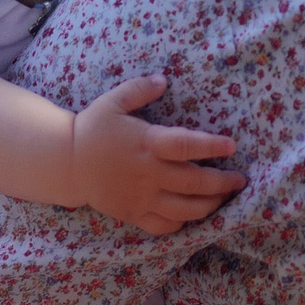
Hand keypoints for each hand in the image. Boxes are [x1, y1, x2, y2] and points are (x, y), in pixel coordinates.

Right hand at [67, 75, 246, 234]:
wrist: (65, 162)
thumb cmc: (92, 129)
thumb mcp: (113, 101)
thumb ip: (139, 89)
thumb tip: (163, 80)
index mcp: (146, 143)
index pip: (185, 145)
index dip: (211, 146)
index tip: (231, 146)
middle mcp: (148, 173)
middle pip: (193, 182)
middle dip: (222, 183)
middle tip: (239, 180)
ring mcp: (141, 196)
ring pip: (183, 208)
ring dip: (209, 205)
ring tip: (223, 199)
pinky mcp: (133, 213)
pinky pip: (163, 225)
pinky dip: (181, 223)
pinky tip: (192, 215)